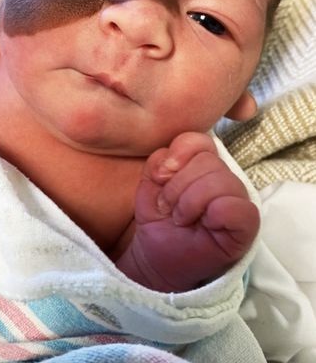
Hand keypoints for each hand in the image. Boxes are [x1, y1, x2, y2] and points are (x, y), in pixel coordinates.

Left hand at [116, 132, 259, 291]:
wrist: (156, 258)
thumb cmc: (159, 219)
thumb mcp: (150, 182)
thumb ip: (160, 160)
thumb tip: (172, 160)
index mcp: (203, 162)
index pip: (199, 140)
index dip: (176, 157)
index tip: (160, 180)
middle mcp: (224, 176)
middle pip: (208, 160)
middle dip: (178, 186)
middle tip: (170, 208)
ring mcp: (238, 199)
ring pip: (221, 180)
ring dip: (190, 202)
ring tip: (181, 218)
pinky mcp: (247, 224)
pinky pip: (238, 207)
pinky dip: (215, 214)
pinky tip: (204, 226)